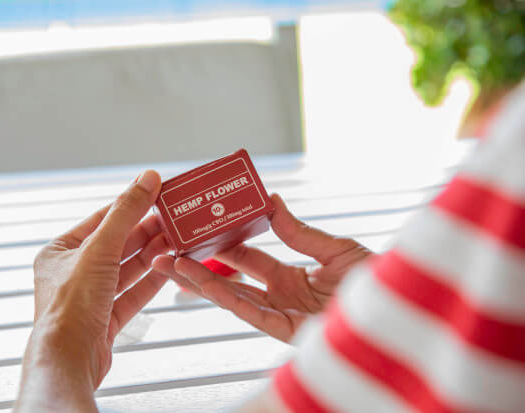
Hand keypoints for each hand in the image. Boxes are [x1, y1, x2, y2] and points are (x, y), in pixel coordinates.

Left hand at [18, 170, 168, 403]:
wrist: (70, 358)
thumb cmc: (71, 305)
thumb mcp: (100, 248)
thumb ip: (125, 212)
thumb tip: (147, 179)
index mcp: (60, 252)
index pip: (100, 219)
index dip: (129, 205)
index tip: (155, 193)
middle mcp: (73, 273)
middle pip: (117, 244)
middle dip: (146, 232)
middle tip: (174, 219)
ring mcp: (91, 296)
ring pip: (127, 269)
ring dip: (152, 255)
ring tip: (177, 240)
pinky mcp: (106, 318)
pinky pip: (133, 293)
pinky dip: (151, 280)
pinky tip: (168, 267)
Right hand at [153, 193, 371, 342]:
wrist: (401, 310)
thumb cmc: (378, 282)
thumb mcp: (336, 250)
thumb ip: (299, 232)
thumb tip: (271, 201)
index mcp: (295, 276)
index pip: (251, 258)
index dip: (225, 243)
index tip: (202, 227)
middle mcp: (283, 297)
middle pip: (232, 278)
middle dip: (199, 264)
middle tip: (170, 248)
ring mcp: (283, 315)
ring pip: (232, 296)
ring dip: (198, 280)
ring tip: (168, 263)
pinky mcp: (288, 331)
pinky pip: (250, 312)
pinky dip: (225, 296)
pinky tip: (199, 282)